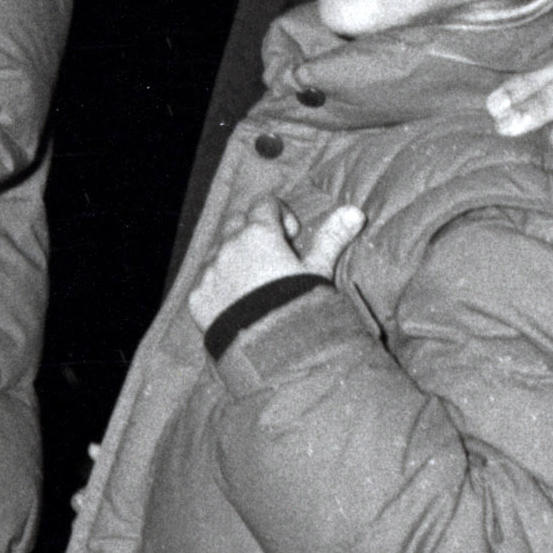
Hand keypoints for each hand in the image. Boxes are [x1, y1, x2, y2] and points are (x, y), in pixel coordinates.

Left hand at [188, 197, 363, 329]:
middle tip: (271, 257)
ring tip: (254, 284)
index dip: (280, 216)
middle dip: (252, 231)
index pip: (264, 204)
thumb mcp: (318, 272)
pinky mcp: (197, 295)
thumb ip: (331, 238)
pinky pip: (205, 280)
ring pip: (217, 250)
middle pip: (236, 222)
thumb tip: (355, 211)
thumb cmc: (297, 305)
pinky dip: (218, 285)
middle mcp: (229, 245)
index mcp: (259, 233)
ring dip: (233, 258)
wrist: (268, 348)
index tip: (292, 239)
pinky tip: (236, 305)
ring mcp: (209, 270)